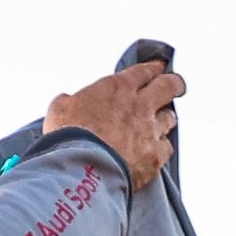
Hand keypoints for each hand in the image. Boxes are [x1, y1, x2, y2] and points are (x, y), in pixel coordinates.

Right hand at [44, 61, 183, 190]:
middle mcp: (140, 106)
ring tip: (163, 121)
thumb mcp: (60, 108)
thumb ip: (70, 101)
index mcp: (118, 88)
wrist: (82, 168)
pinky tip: (156, 150)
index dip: (154, 67)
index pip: (144, 70)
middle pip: (169, 86)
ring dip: (165, 118)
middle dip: (174, 84)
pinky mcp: (155, 157)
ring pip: (170, 118)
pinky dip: (162, 147)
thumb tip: (68, 101)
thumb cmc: (68, 138)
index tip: (159, 67)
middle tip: (176, 85)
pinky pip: (167, 148)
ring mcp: (150, 131)